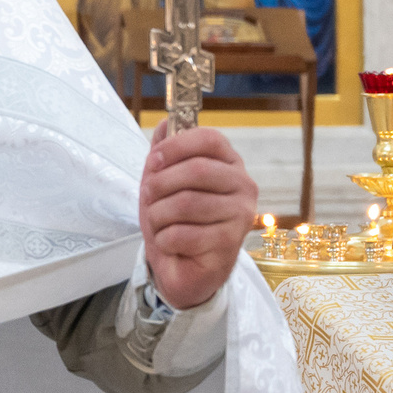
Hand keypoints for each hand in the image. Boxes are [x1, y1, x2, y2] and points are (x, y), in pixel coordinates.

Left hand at [140, 121, 259, 309]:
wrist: (182, 268)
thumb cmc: (176, 221)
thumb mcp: (163, 182)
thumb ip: (164, 153)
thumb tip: (165, 124)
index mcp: (230, 164)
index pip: (210, 139)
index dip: (176, 146)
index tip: (153, 161)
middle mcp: (244, 186)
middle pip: (197, 170)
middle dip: (160, 184)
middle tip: (149, 197)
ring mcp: (241, 216)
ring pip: (186, 204)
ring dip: (158, 215)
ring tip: (159, 223)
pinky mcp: (230, 244)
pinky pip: (183, 234)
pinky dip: (164, 239)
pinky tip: (170, 243)